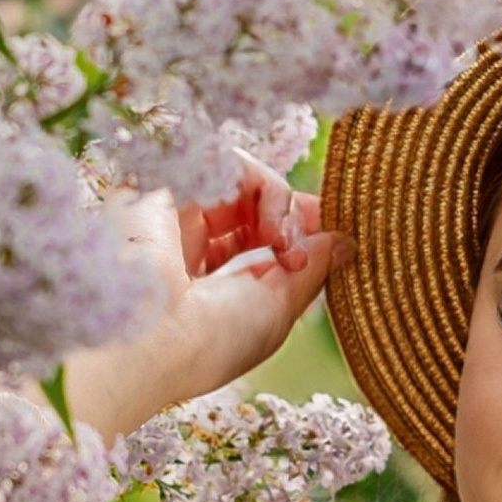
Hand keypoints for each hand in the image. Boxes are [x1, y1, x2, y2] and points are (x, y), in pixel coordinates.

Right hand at [62, 160, 339, 442]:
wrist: (156, 336)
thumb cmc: (214, 339)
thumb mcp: (278, 309)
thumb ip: (313, 268)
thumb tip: (345, 241)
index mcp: (211, 285)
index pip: (260, 240)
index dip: (299, 233)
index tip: (336, 238)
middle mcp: (192, 248)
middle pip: (257, 207)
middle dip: (296, 223)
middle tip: (307, 251)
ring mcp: (178, 215)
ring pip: (248, 182)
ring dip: (283, 209)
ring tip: (285, 246)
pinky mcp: (170, 183)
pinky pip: (232, 162)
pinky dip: (267, 190)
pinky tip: (270, 230)